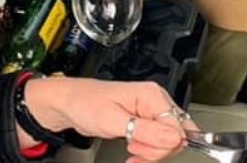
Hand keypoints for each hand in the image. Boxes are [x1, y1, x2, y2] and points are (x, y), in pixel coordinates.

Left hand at [23, 77, 193, 161]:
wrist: (69, 104)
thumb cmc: (84, 103)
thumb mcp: (112, 120)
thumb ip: (144, 130)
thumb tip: (173, 137)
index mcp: (152, 95)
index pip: (177, 128)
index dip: (162, 145)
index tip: (139, 149)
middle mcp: (155, 101)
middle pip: (175, 135)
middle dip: (156, 150)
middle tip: (134, 151)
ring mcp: (150, 112)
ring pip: (168, 140)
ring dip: (151, 152)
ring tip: (132, 150)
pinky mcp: (145, 122)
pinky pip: (158, 141)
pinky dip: (148, 151)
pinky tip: (135, 150)